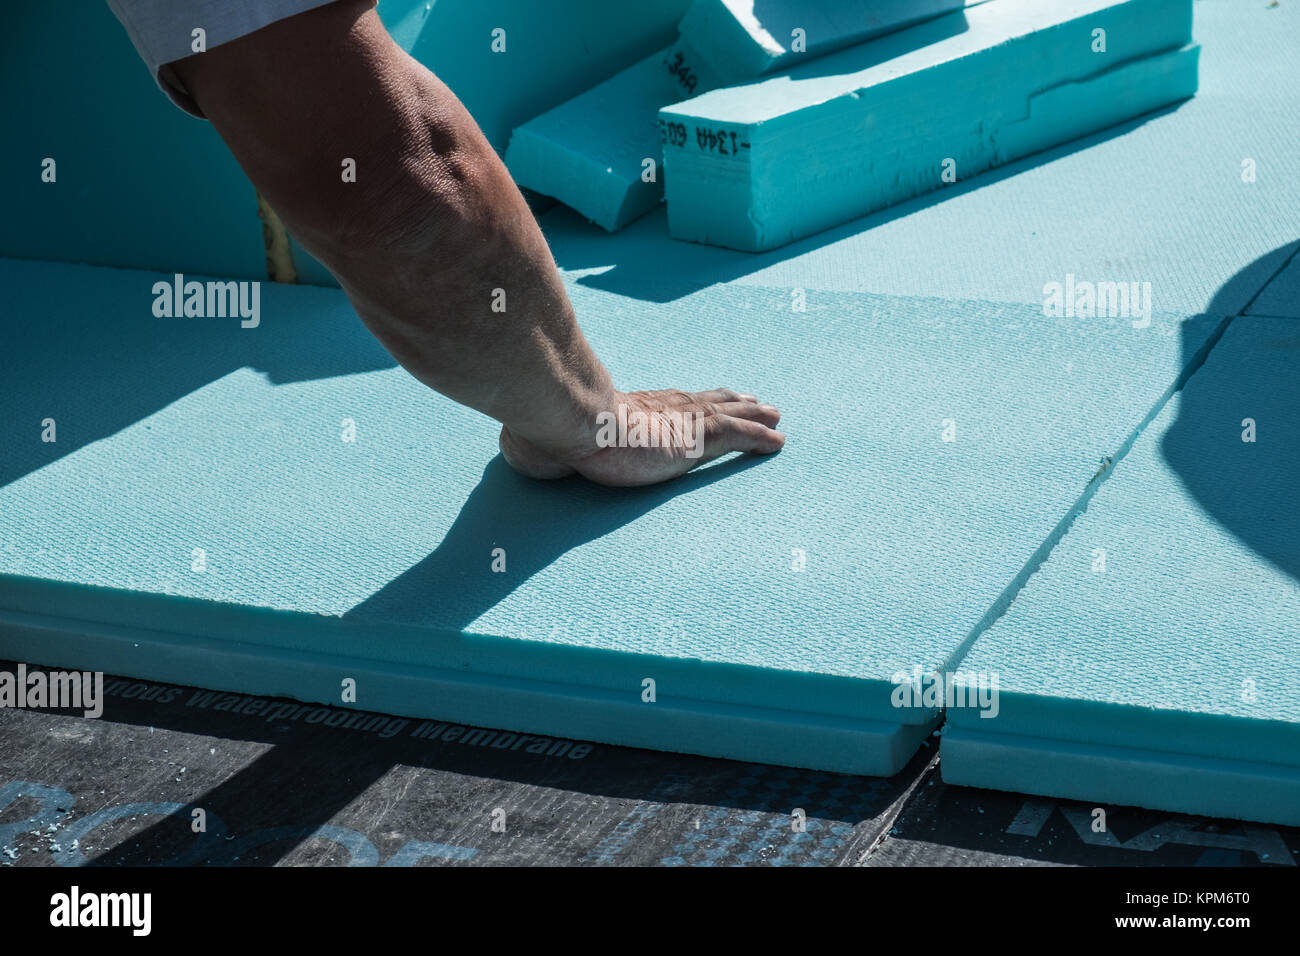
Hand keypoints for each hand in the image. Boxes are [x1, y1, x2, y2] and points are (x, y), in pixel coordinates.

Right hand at [499, 388, 783, 485]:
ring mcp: (681, 420)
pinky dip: (759, 438)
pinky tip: (779, 441)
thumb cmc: (558, 429)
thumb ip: (547, 444)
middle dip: (734, 401)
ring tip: (776, 416)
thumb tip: (516, 449)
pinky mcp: (695, 436)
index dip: (694, 400)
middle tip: (758, 400)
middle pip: (707, 400)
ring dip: (755, 416)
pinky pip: (738, 436)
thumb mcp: (554, 440)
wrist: (572, 419)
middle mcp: (663, 408)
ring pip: (729, 413)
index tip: (710, 397)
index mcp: (635, 409)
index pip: (673, 401)